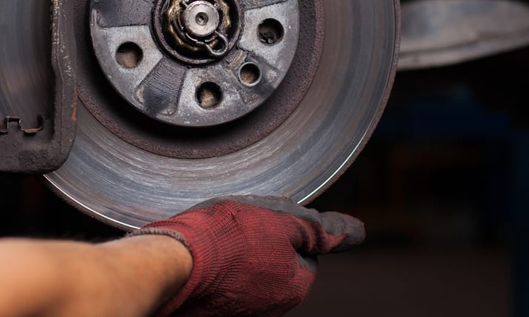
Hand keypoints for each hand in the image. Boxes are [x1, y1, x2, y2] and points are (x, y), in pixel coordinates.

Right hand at [132, 196, 364, 316]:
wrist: (171, 264)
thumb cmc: (224, 237)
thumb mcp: (279, 220)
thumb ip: (318, 228)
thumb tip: (357, 232)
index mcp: (295, 284)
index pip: (305, 251)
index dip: (284, 229)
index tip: (262, 220)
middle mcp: (273, 307)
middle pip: (277, 263)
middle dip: (262, 243)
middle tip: (236, 226)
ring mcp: (243, 311)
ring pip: (249, 272)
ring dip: (238, 254)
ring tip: (216, 239)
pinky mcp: (216, 311)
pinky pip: (225, 283)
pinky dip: (218, 268)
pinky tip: (204, 254)